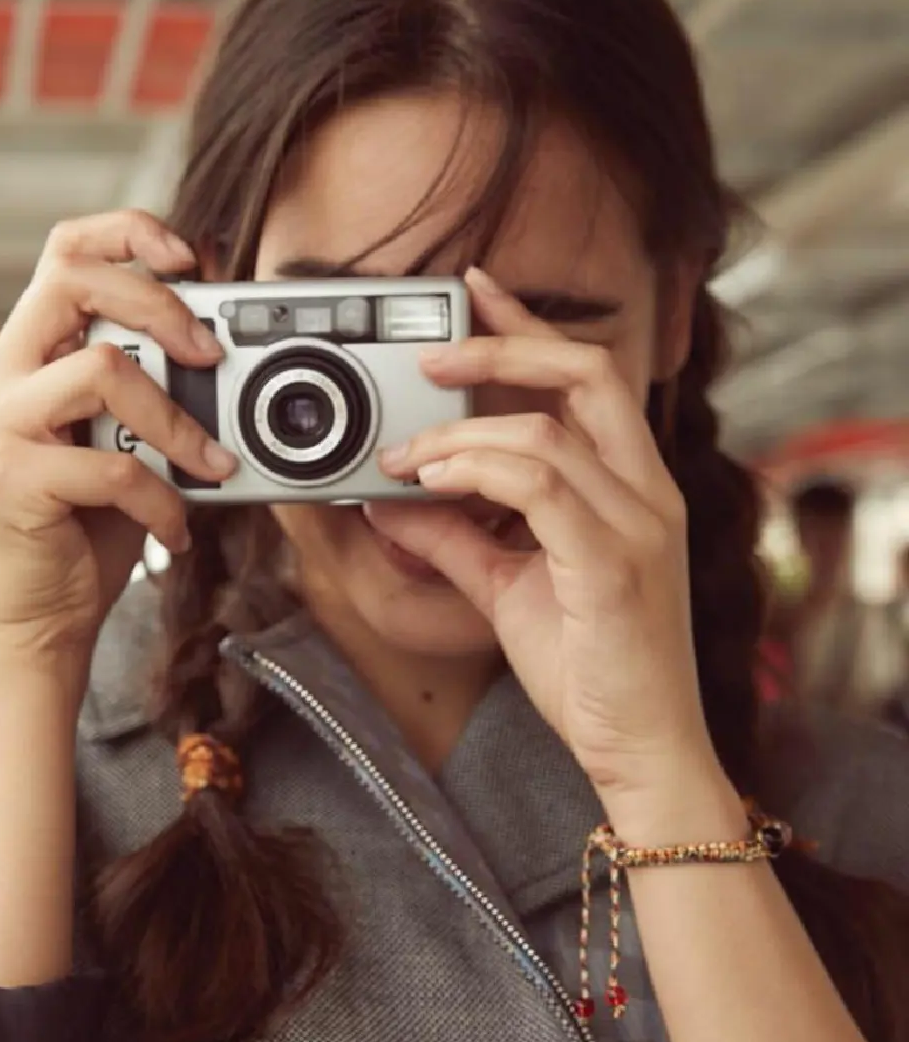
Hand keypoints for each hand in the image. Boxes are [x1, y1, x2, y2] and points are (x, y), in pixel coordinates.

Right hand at [0, 209, 236, 666]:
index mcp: (24, 360)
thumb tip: (221, 352)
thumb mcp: (120, 449)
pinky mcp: (6, 480)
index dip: (125, 234)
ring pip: (100, 371)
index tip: (188, 256)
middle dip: (159, 305)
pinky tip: (175, 532)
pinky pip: (112, 466)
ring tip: (212, 465)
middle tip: (212, 353)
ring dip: (176, 420)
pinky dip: (162, 500)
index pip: (63, 255)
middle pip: (74, 284)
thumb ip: (146, 397)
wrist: (33, 628)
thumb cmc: (81, 537)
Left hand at [370, 268, 715, 801]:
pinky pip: (542, 488)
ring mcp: (639, 526)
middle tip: (430, 353)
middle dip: (502, 349)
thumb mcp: (507, 588)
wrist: (640, 750)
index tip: (476, 291)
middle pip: (588, 374)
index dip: (532, 326)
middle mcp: (648, 493)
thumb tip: (392, 503)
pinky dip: (476, 472)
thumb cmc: (590, 670)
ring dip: (461, 433)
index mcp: (633, 488)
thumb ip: (455, 539)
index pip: (591, 378)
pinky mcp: (614, 565)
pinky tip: (430, 482)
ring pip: (550, 433)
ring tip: (404, 454)